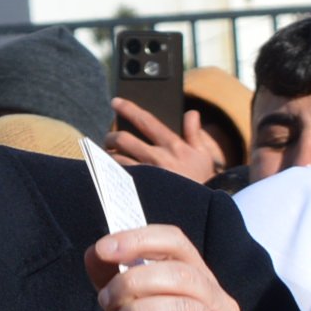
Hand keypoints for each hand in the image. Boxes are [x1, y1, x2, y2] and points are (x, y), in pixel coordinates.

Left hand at [106, 99, 222, 183]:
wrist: (199, 208)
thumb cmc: (201, 180)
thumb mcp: (203, 155)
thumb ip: (194, 132)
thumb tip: (191, 113)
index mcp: (173, 145)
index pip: (146, 120)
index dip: (128, 108)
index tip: (116, 102)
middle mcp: (157, 157)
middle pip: (123, 138)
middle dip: (111, 135)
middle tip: (109, 138)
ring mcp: (147, 174)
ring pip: (116, 158)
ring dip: (108, 155)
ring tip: (108, 156)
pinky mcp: (139, 189)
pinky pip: (117, 176)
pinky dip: (110, 172)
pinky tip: (107, 172)